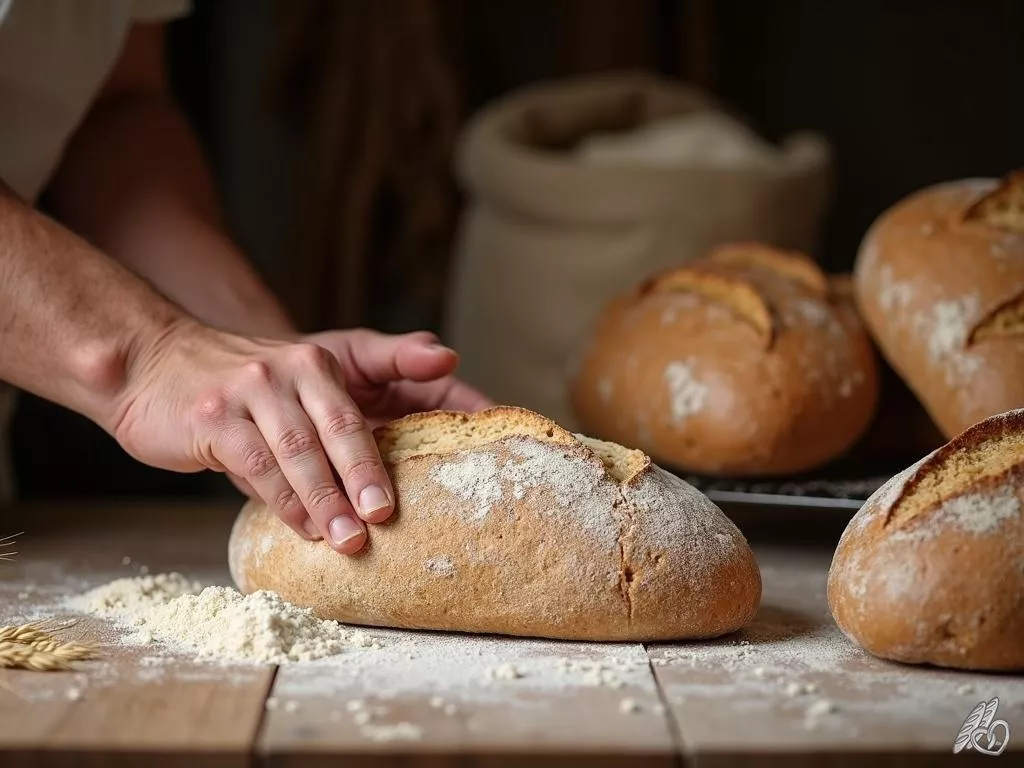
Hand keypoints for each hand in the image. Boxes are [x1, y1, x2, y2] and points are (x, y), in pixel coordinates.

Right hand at [111, 320, 491, 553]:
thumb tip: (448, 357)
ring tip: (349, 541)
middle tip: (384, 519)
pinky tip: (302, 527)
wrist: (160, 365)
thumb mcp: (318, 364)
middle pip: (336, 428)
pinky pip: (253, 464)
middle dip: (364, 476)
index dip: (398, 445)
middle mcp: (287, 368)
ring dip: (324, 500)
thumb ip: (385, 364)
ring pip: (295, 452)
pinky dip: (281, 500)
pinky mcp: (211, 416)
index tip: (438, 474)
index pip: (365, 408)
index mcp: (320, 361)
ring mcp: (248, 390)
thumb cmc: (254, 378)